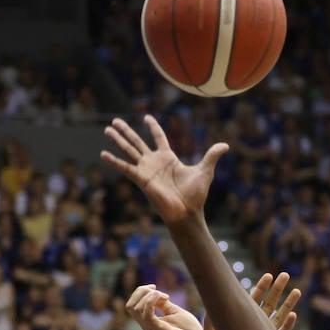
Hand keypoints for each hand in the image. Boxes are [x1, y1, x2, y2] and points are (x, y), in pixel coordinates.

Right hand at [101, 115, 227, 226]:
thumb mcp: (205, 171)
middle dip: (126, 131)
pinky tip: (103, 154)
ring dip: (118, 140)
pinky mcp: (141, 179)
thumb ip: (211, 156)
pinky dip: (114, 161)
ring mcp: (146, 170)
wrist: (187, 212)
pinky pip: (125, 168)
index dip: (153, 127)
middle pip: (137, 142)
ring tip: (107, 129)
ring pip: (129, 150)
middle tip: (115, 121)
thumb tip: (226, 145)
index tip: (146, 117)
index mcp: (168, 158)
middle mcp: (154, 162)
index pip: (158, 138)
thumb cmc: (196, 195)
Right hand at [126, 285, 204, 329]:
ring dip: (148, 296)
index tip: (155, 287)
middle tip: (156, 289)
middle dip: (140, 291)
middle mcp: (147, 327)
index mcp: (149, 323)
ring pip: (135, 309)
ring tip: (165, 296)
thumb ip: (163, 304)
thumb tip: (156, 293)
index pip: (132, 306)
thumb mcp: (175, 313)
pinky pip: (147, 315)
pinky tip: (166, 298)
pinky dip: (152, 301)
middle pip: (130, 306)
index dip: (140, 292)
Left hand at [202, 271, 301, 329]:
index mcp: (239, 325)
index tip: (268, 276)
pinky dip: (288, 326)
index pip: (251, 302)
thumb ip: (210, 324)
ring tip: (297, 290)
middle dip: (277, 290)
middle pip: (268, 305)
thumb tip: (209, 304)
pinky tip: (294, 315)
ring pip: (278, 318)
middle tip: (285, 275)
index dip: (260, 289)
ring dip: (288, 304)